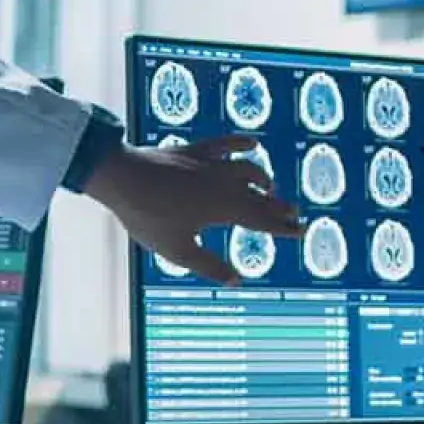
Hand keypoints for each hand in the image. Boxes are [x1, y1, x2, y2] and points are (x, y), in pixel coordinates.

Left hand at [85, 135, 302, 285]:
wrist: (122, 177)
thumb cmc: (148, 217)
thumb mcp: (178, 250)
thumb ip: (209, 266)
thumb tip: (237, 280)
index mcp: (224, 209)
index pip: (262, 220)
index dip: (283, 227)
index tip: (301, 231)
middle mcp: (224, 184)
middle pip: (260, 196)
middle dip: (280, 206)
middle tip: (296, 214)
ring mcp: (210, 164)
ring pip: (248, 169)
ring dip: (263, 179)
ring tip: (270, 187)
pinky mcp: (195, 150)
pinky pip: (225, 143)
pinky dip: (241, 142)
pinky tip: (253, 143)